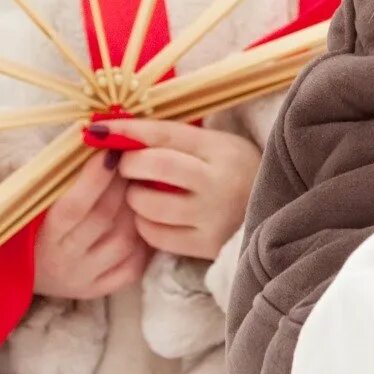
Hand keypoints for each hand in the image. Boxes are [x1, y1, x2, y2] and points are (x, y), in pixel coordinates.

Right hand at [33, 153, 153, 300]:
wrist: (28, 270)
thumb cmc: (34, 223)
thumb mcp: (35, 200)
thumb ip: (58, 175)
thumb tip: (93, 136)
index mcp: (41, 237)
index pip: (73, 206)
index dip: (95, 178)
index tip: (112, 152)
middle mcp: (64, 261)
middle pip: (104, 218)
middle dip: (123, 184)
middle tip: (135, 161)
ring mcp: (85, 278)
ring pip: (125, 239)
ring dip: (137, 209)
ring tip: (139, 188)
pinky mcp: (102, 289)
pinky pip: (134, 264)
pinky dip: (143, 240)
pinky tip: (141, 220)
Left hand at [91, 118, 262, 261]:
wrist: (275, 214)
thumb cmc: (235, 173)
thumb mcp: (218, 147)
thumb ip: (175, 140)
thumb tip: (119, 131)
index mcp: (222, 149)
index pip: (164, 133)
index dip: (127, 130)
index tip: (98, 129)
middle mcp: (219, 181)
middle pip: (155, 164)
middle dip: (128, 163)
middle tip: (124, 165)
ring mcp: (212, 215)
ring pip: (149, 203)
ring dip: (134, 196)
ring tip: (142, 192)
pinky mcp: (204, 244)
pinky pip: (154, 233)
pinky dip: (144, 223)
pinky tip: (154, 216)